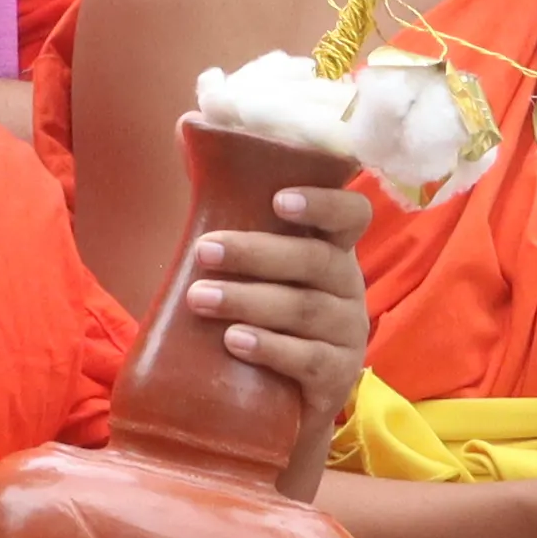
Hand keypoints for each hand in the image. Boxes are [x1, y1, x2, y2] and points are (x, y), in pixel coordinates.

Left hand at [180, 181, 376, 427]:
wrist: (281, 408)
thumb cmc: (263, 319)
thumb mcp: (255, 269)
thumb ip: (229, 209)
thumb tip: (184, 129)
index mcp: (333, 252)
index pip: (352, 216)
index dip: (324, 204)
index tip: (278, 200)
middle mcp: (348, 288)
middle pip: (316, 262)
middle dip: (256, 254)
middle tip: (205, 250)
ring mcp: (348, 335)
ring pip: (305, 310)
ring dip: (249, 300)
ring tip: (199, 298)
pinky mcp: (336, 378)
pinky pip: (309, 359)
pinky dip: (270, 348)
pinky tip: (235, 341)